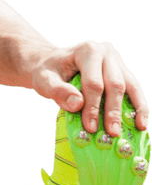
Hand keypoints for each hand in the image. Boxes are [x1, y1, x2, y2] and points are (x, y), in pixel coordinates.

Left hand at [31, 41, 148, 134]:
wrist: (51, 64)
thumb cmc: (47, 72)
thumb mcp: (43, 80)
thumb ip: (57, 91)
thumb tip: (77, 104)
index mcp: (87, 51)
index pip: (93, 83)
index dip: (93, 107)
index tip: (91, 127)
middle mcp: (105, 52)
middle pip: (114, 84)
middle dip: (113, 111)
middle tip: (112, 133)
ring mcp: (116, 61)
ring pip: (130, 86)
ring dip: (134, 109)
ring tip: (138, 128)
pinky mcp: (122, 71)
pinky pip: (134, 90)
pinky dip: (138, 106)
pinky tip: (140, 123)